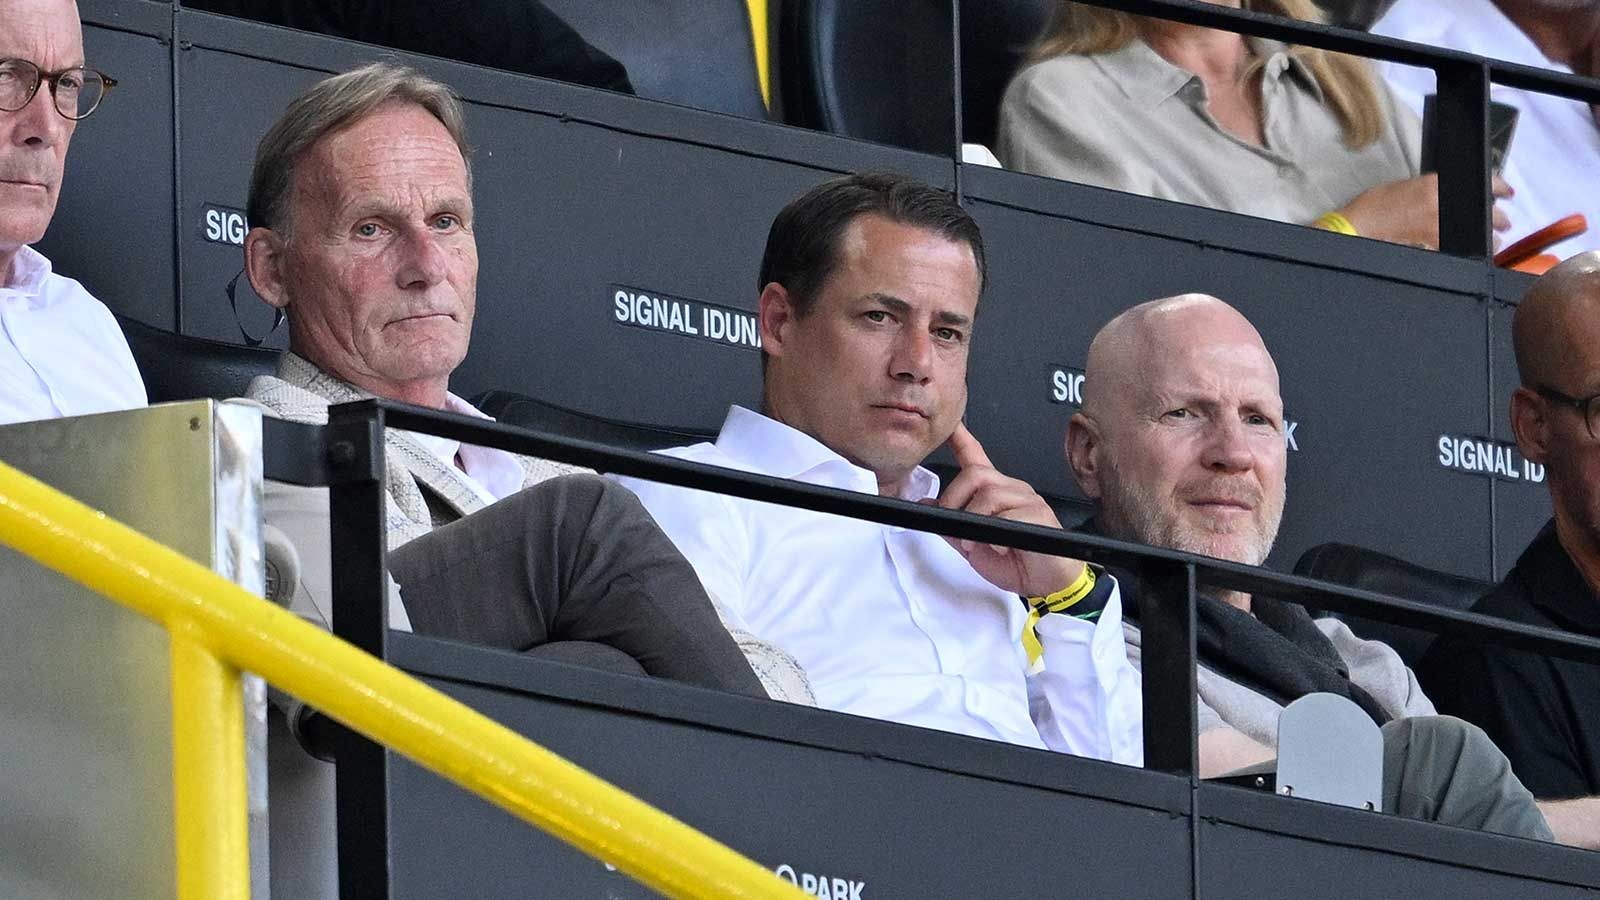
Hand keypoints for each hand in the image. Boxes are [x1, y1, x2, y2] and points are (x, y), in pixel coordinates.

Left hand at [934, 423, 1085, 596]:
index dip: (962, 440)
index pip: (976, 459)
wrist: (1047, 584)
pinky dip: (995, 534)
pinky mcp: (1039, 514)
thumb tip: (928, 505)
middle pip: (976, 474)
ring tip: (976, 543)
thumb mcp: (973, 545)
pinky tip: (999, 547)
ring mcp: (1028, 500)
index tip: (951, 426)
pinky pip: (1009, 514)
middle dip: (955, 498)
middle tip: (954, 524)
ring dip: (974, 520)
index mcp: (996, 494)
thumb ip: (951, 525)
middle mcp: (1012, 490)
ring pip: (989, 494)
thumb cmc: (1016, 562)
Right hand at [1336, 173, 1511, 248]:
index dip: (1497, 186)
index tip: (1507, 191)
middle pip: (1480, 208)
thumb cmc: (1375, 204)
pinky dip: (1468, 247)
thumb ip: (1429, 190)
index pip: (1475, 182)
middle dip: (1496, 216)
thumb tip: (1446, 196)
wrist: (1358, 225)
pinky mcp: (1428, 240)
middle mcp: (1438, 201)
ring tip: (1495, 240)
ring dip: (1488, 235)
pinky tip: (1476, 252)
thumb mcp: (1406, 187)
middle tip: (1504, 222)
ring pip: (1473, 228)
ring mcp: (1434, 222)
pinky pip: (1456, 244)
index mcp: (1433, 184)